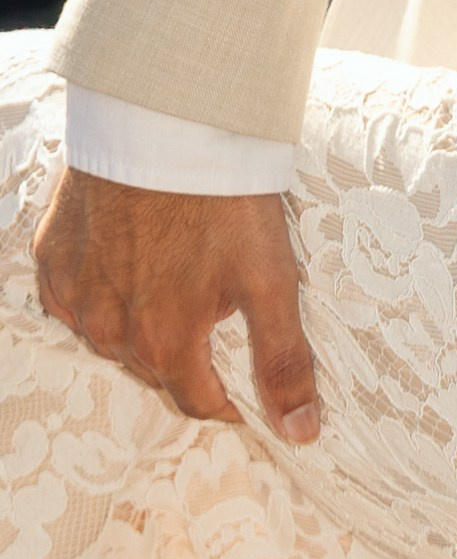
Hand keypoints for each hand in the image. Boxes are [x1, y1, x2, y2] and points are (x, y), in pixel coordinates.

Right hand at [34, 171, 319, 441]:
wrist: (163, 124)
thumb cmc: (222, 199)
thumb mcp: (270, 281)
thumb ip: (282, 361)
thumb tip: (300, 433)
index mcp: (164, 343)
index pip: (198, 400)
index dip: (229, 401)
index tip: (245, 391)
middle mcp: (109, 330)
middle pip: (155, 367)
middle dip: (187, 357)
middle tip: (215, 319)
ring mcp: (76, 292)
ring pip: (111, 336)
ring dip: (142, 326)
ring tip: (175, 285)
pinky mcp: (54, 254)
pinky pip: (74, 296)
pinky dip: (100, 292)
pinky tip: (127, 264)